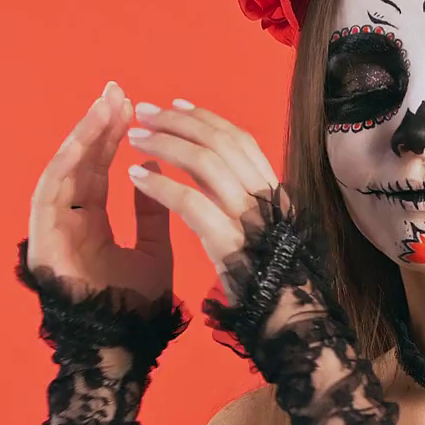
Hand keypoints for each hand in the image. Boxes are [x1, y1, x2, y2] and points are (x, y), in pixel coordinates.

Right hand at [25, 81, 172, 303]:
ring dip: (83, 139)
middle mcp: (68, 221)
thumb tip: (154, 168)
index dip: (112, 139)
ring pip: (64, 172)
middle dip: (97, 127)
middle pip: (79, 164)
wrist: (119, 346)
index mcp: (91, 224)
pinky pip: (50, 194)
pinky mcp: (41, 239)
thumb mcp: (155, 250)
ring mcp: (52, 229)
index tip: (130, 107)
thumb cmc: (136, 307)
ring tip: (104, 108)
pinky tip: (83, 142)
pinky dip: (66, 166)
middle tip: (115, 92)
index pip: (99, 171)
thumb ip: (152, 213)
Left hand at [121, 98, 280, 302]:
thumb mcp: (260, 226)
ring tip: (133, 137)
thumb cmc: (271, 277)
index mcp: (273, 190)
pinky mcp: (228, 242)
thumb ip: (236, 195)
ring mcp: (249, 218)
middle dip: (178, 122)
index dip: (206, 118)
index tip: (176, 103)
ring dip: (165, 144)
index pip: (240, 140)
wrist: (290, 320)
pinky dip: (160, 185)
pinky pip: (190, 202)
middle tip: (143, 111)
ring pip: (205, 163)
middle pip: (220, 143)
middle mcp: (265, 196)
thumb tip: (203, 162)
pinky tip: (136, 176)